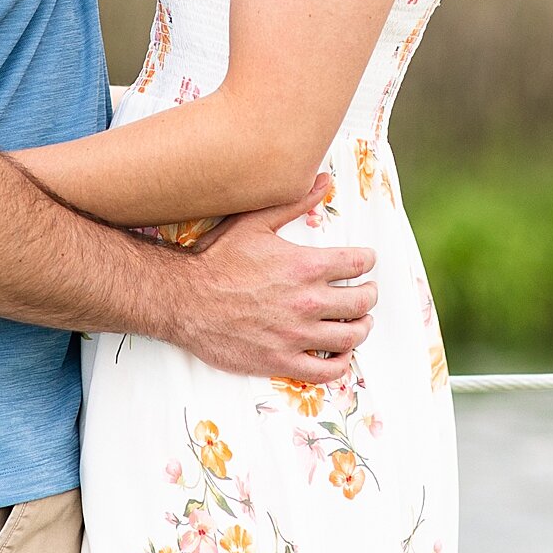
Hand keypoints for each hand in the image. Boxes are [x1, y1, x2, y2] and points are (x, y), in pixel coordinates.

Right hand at [167, 173, 375, 383]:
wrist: (184, 298)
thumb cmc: (216, 259)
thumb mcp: (254, 222)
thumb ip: (294, 203)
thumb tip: (323, 181)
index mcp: (306, 266)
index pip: (358, 263)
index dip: (367, 260)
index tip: (366, 261)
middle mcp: (307, 301)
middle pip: (361, 301)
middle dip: (369, 294)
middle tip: (367, 291)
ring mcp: (296, 335)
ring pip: (351, 336)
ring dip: (362, 327)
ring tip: (360, 321)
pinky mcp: (281, 361)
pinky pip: (327, 370)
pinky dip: (341, 363)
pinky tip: (340, 353)